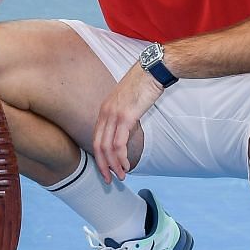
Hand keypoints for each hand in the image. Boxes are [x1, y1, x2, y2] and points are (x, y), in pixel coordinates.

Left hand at [92, 65, 161, 183]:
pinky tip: (126, 164)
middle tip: (109, 180)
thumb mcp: (128, 102)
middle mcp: (105, 113)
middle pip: (98, 146)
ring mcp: (114, 115)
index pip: (96, 138)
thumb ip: (124, 117)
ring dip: (114, 165)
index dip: (99, 157)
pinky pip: (119, 143)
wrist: (153, 70)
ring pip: (107, 148)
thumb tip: (127, 131)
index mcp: (104, 110)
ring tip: (122, 175)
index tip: (106, 169)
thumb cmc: (144, 85)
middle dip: (103, 166)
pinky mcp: (126, 117)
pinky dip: (121, 157)